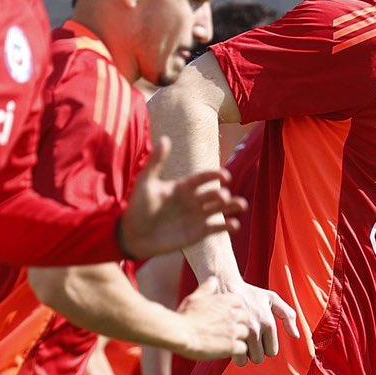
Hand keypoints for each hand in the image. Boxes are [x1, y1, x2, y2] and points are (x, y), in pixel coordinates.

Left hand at [118, 137, 246, 259]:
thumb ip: (156, 162)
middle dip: (221, 194)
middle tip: (222, 196)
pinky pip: (217, 228)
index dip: (214, 175)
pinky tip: (235, 224)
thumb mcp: (146, 183)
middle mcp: (193, 200)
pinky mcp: (199, 233)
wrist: (134, 236)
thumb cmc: (138, 208)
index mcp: (183, 187)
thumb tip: (165, 138)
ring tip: (241, 204)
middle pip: (214, 194)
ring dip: (232, 206)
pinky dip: (227, 226)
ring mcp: (197, 216)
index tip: (225, 176)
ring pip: (220, 209)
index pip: (203, 178)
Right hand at [171, 277, 251, 361]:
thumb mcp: (195, 298)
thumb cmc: (184, 316)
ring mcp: (233, 330)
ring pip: (245, 333)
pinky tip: (226, 350)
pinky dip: (236, 350)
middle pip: (246, 318)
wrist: (179, 333)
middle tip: (227, 330)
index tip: (228, 316)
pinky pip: (242, 348)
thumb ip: (207, 288)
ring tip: (225, 341)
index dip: (235, 310)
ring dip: (238, 337)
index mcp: (225, 300)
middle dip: (238, 323)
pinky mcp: (231, 345)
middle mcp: (232, 314)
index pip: (240, 302)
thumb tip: (213, 279)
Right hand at [217, 277, 299, 365]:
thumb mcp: (272, 299)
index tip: (260, 338)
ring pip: (245, 360)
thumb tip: (295, 336)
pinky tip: (229, 341)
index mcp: (268, 323)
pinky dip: (231, 352)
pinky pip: (233, 355)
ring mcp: (239, 333)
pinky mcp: (225, 335)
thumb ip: (288, 315)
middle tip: (249, 340)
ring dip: (242, 353)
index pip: (271, 352)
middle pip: (258, 358)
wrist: (225, 285)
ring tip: (239, 340)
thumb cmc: (250, 293)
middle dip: (254, 352)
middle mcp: (255, 329)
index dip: (266, 346)